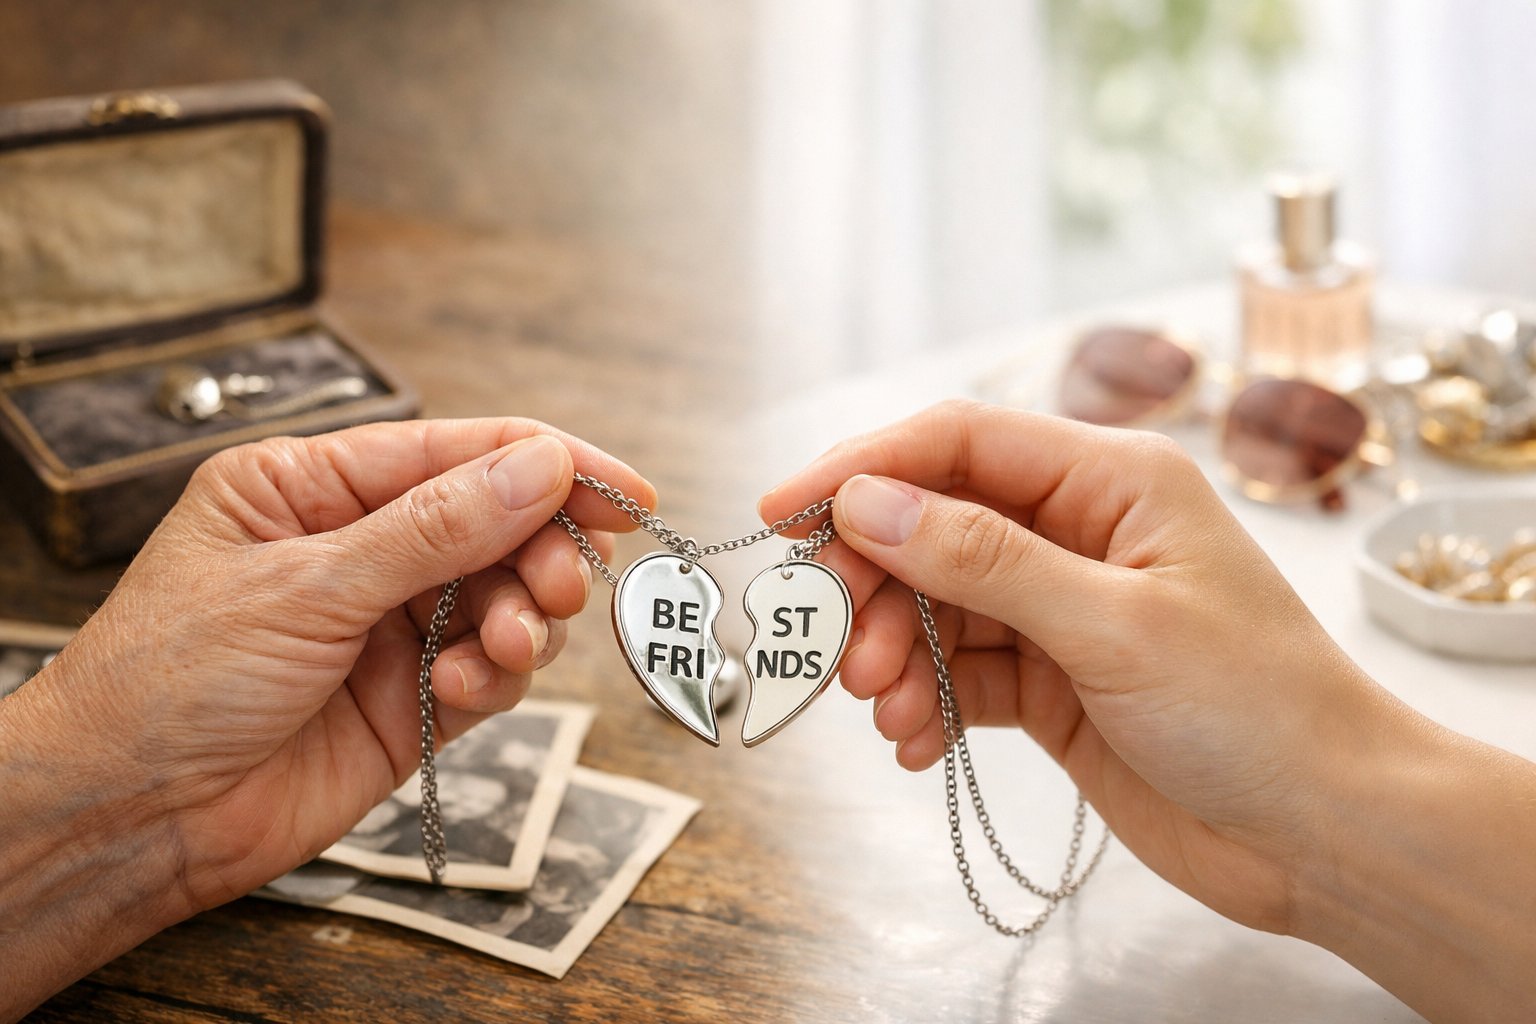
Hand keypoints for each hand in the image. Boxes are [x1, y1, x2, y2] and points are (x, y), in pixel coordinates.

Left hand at [0, 418, 651, 1015]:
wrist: (129, 820)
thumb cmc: (168, 681)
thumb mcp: (305, 584)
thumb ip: (436, 528)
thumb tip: (542, 465)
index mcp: (315, 487)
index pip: (459, 453)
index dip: (551, 465)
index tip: (626, 491)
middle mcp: (361, 549)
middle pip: (498, 525)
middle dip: (541, 552)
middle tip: (563, 584)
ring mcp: (390, 626)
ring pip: (506, 600)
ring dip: (525, 620)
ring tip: (510, 646)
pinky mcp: (413, 700)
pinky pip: (492, 671)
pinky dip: (498, 677)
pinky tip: (466, 690)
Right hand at [759, 400, 1400, 934]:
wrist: (1328, 835)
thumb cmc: (1258, 710)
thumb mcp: (1115, 625)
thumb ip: (985, 559)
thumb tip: (867, 504)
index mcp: (1111, 481)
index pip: (958, 442)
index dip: (861, 467)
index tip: (779, 512)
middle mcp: (1078, 532)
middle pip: (932, 524)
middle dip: (872, 582)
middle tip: (836, 648)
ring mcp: (1061, 609)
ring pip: (935, 603)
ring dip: (893, 652)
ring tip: (883, 708)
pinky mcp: (1051, 682)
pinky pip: (958, 672)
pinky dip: (925, 703)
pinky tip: (915, 743)